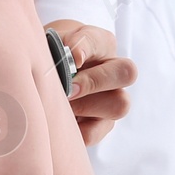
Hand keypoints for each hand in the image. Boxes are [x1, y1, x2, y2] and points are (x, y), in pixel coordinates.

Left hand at [48, 20, 136, 145]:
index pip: (99, 41)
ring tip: (62, 104)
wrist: (48, 72)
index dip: (86, 48)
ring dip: (86, 107)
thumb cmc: (51, 53)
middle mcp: (113, 71)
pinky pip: (95, 132)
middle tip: (68, 88)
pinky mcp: (100, 125)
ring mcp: (111, 99)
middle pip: (126, 73)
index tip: (73, 58)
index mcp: (101, 44)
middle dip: (94, 82)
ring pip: (119, 105)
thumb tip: (75, 57)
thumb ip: (59, 46)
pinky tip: (60, 122)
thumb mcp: (51, 43)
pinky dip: (77, 131)